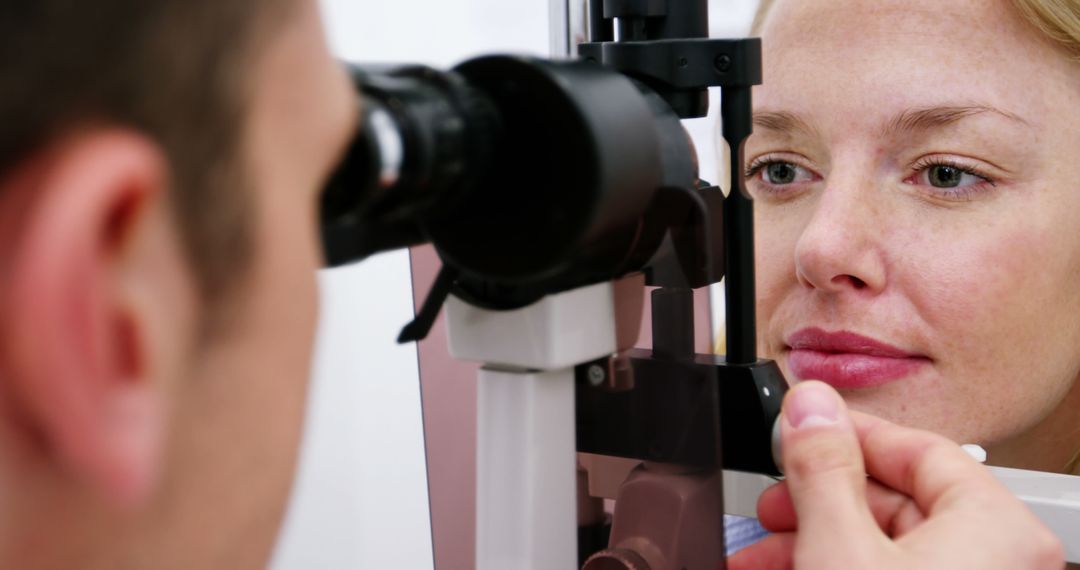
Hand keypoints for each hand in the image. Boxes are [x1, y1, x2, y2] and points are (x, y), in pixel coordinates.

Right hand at [728, 381, 1063, 569]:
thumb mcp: (840, 549)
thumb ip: (822, 469)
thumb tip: (809, 406)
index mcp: (998, 532)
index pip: (920, 449)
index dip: (848, 434)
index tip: (800, 430)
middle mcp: (998, 562)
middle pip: (895, 503)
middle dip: (816, 502)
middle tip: (775, 500)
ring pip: (883, 547)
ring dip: (812, 542)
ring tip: (760, 555)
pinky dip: (833, 568)